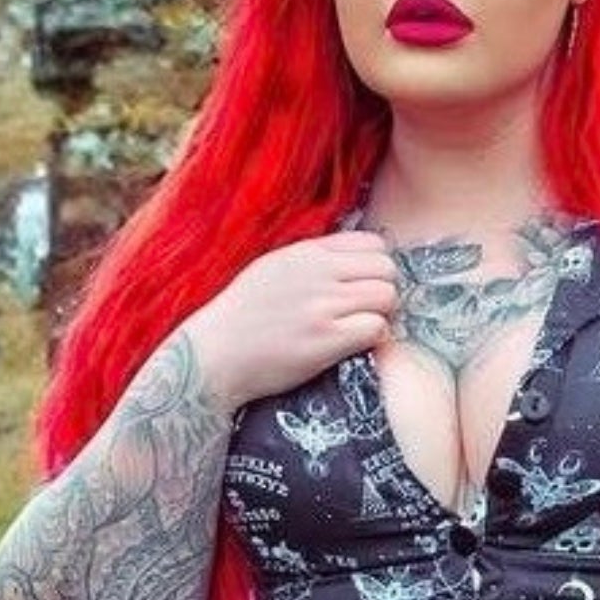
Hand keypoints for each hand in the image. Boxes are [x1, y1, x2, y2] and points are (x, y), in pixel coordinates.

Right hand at [184, 234, 400, 412]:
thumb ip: (312, 261)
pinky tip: (352, 346)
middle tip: (366, 312)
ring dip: (381, 315)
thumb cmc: (241, 318)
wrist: (212, 355)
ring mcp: (322, 305)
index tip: (363, 287)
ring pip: (387, 296)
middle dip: (383, 291)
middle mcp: (318, 273)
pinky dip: (373, 338)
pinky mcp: (325, 339)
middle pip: (387, 269)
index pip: (374, 243)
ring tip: (359, 329)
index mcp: (306, 252)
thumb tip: (351, 260)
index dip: (376, 267)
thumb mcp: (272, 269)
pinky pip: (376, 328)